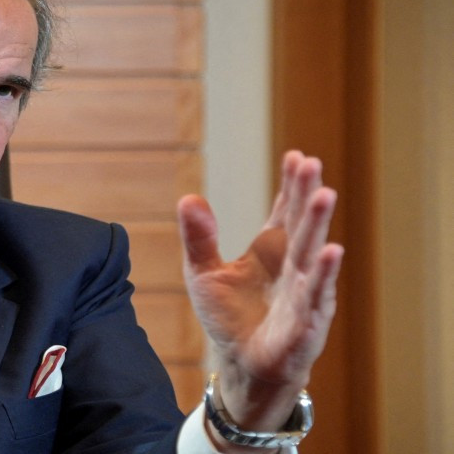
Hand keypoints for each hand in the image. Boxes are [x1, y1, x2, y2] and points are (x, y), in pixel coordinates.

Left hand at [177, 151, 342, 434]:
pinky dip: (324, 275)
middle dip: (306, 194)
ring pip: (313, 254)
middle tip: (311, 164)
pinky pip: (316, 296)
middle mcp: (294, 265)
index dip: (291, 185)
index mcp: (273, 248)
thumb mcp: (203, 272)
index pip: (285, 210)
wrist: (242, 364)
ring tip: (325, 194)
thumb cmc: (229, 317)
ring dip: (319, 225)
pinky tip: (332, 251)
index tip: (296, 156)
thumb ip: (199, 238)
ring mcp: (304, 292)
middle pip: (301, 224)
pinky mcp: (306, 322)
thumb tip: (188, 198)